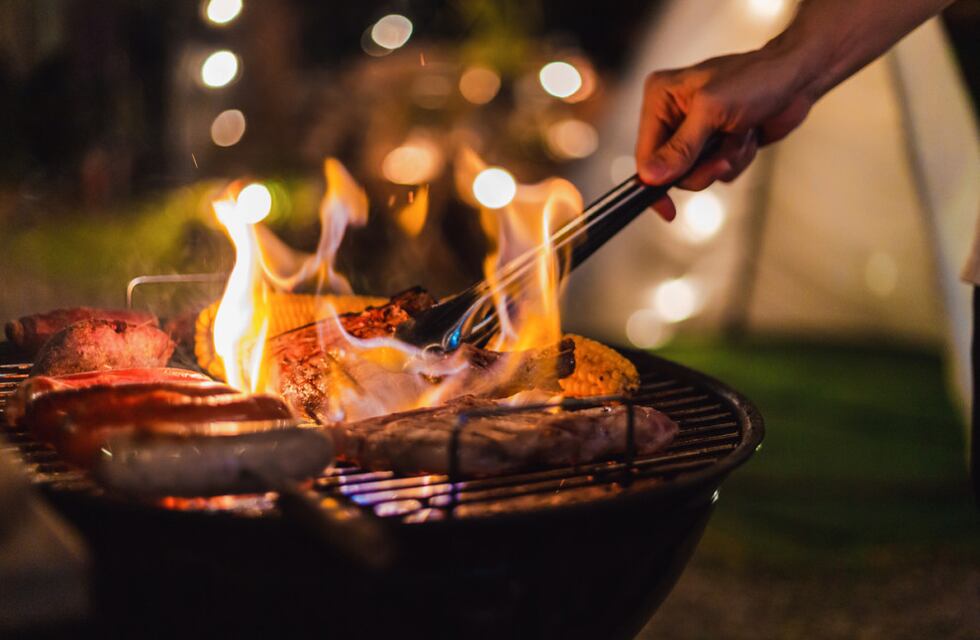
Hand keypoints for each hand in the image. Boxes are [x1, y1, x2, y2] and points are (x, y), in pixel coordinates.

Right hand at [636, 47, 815, 219]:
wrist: (797, 78)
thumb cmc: (757, 79)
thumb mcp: (712, 111)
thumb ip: (680, 147)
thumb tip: (650, 177)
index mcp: (660, 97)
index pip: (644, 153)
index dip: (654, 182)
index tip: (666, 209)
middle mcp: (672, 114)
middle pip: (670, 170)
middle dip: (702, 167)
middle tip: (723, 156)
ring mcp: (694, 131)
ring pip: (696, 174)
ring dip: (724, 160)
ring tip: (741, 136)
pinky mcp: (715, 144)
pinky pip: (717, 172)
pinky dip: (737, 160)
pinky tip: (748, 136)